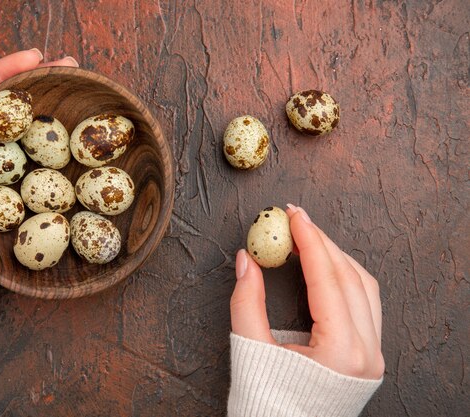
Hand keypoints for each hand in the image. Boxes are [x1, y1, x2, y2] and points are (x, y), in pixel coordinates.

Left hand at [0, 49, 78, 158]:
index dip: (6, 70)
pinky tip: (64, 147)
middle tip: (65, 70)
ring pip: (15, 136)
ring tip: (71, 99)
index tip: (37, 57)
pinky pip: (24, 169)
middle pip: (0, 109)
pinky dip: (44, 155)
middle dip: (32, 87)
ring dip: (43, 117)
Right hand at [230, 204, 383, 379]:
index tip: (292, 214)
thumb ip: (246, 302)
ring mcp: (372, 354)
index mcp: (341, 351)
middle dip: (321, 241)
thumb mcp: (250, 351)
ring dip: (336, 256)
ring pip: (364, 287)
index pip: (327, 278)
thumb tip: (246, 260)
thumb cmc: (267, 405)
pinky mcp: (368, 356)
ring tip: (306, 238)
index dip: (309, 240)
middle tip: (295, 219)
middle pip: (350, 276)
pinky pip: (365, 303)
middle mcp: (366, 351)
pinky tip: (324, 266)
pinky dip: (344, 277)